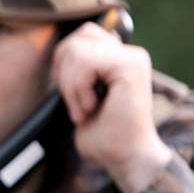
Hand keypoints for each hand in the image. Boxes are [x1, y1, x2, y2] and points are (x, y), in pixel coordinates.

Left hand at [51, 22, 171, 192]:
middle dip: (64, 73)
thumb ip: (76, 69)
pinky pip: (87, 63)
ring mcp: (133, 57)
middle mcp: (129, 53)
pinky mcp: (131, 66)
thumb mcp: (80, 95)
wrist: (125, 157)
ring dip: (71, 86)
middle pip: (76, 39)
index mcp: (119, 58)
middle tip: (75, 104)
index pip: (81, 35)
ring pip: (77, 51)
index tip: (67, 92)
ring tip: (84, 109)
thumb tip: (60, 51)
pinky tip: (92, 106)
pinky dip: (79, 89)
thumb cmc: (103, 134)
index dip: (63, 60)